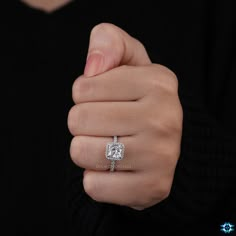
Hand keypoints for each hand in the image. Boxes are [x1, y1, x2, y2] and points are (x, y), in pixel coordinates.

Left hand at [68, 23, 182, 209]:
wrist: (160, 144)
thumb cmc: (136, 100)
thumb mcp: (128, 61)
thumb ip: (109, 42)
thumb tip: (93, 66)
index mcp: (159, 82)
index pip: (82, 88)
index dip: (84, 95)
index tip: (103, 100)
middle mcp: (166, 119)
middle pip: (79, 119)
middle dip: (83, 122)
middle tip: (104, 125)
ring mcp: (162, 157)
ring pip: (82, 152)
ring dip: (86, 150)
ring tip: (108, 145)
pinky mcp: (152, 188)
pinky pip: (93, 185)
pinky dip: (95, 178)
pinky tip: (114, 169)